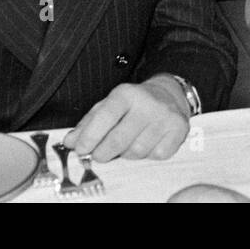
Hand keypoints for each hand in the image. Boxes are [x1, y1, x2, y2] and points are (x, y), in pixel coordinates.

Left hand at [64, 76, 190, 160]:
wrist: (170, 94)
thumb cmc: (134, 103)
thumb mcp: (109, 105)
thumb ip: (88, 123)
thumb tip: (70, 141)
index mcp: (126, 93)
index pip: (105, 116)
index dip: (90, 136)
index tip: (80, 149)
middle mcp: (148, 103)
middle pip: (119, 140)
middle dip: (103, 153)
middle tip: (99, 155)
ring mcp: (165, 116)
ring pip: (137, 152)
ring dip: (126, 154)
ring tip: (127, 145)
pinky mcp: (179, 129)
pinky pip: (156, 155)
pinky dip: (148, 155)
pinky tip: (147, 143)